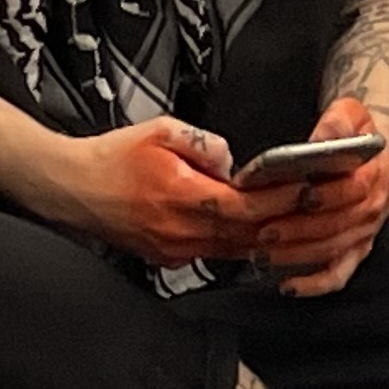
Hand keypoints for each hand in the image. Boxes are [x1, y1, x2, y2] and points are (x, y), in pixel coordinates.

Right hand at [26, 116, 301, 266]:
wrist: (69, 187)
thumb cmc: (109, 159)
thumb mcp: (157, 130)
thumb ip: (202, 142)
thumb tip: (232, 160)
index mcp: (183, 196)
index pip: (249, 206)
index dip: (284, 199)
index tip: (310, 188)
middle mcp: (182, 231)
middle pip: (250, 235)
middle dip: (287, 222)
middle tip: (319, 208)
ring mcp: (176, 249)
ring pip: (236, 251)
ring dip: (268, 239)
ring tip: (297, 224)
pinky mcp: (168, 257)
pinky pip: (215, 255)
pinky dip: (240, 247)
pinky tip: (257, 236)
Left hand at [244, 97, 388, 297]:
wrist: (380, 158)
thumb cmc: (358, 136)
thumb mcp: (352, 114)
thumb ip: (339, 120)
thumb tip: (326, 134)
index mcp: (372, 176)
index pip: (353, 190)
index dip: (328, 195)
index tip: (301, 196)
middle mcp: (370, 209)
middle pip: (337, 225)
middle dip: (299, 230)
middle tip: (264, 231)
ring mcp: (361, 233)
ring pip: (332, 250)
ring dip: (297, 255)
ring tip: (262, 252)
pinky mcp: (353, 250)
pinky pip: (339, 274)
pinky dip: (315, 284)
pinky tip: (288, 285)